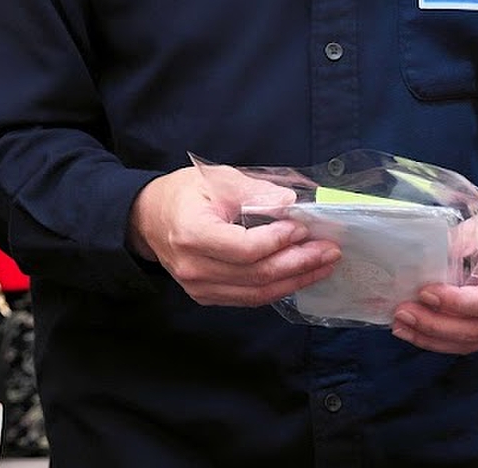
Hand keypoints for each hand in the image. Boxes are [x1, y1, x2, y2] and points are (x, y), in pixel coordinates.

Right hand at [127, 166, 339, 306]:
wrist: (148, 217)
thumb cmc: (183, 193)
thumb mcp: (217, 180)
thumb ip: (256, 191)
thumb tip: (293, 205)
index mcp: (192, 234)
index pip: (245, 248)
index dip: (279, 241)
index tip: (304, 229)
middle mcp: (194, 267)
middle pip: (256, 274)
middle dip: (299, 263)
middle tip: (329, 250)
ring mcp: (199, 287)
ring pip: (257, 293)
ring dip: (296, 279)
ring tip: (324, 265)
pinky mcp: (207, 296)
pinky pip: (249, 298)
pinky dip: (278, 287)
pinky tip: (299, 275)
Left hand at [390, 205, 477, 353]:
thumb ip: (459, 242)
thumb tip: (422, 254)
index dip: (455, 302)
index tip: (426, 293)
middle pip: (477, 329)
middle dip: (435, 325)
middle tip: (404, 312)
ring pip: (472, 341)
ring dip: (433, 338)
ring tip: (402, 326)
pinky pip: (471, 340)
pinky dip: (442, 339)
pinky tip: (417, 331)